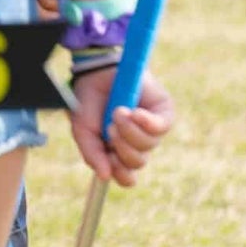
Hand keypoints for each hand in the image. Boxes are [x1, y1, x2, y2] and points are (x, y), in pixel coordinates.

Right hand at [70, 67, 173, 186]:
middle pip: (137, 161)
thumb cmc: (87, 99)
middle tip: (109, 128)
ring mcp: (152, 128)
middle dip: (122, 148)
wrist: (95, 70)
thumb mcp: (82, 128)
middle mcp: (137, 142)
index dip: (121, 174)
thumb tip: (105, 176)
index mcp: (117, 150)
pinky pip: (161, 127)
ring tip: (118, 111)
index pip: (126, 174)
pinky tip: (135, 112)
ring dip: (130, 130)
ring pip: (148, 145)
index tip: (110, 164)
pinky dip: (147, 122)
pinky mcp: (163, 112)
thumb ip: (91, 152)